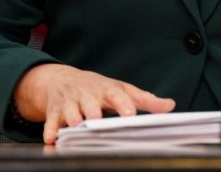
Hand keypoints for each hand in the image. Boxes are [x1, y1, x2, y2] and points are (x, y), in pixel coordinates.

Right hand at [14, 63, 175, 143]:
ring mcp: (70, 102)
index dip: (123, 105)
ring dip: (72, 119)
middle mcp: (87, 94)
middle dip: (93, 111)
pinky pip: (51, 121)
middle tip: (96, 120)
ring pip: (70, 111)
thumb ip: (145, 100)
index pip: (117, 95)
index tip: (130, 115)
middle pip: (90, 102)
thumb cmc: (98, 88)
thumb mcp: (121, 90)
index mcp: (106, 90)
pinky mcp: (54, 111)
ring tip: (74, 126)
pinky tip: (51, 140)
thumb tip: (170, 106)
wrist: (62, 79)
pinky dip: (50, 130)